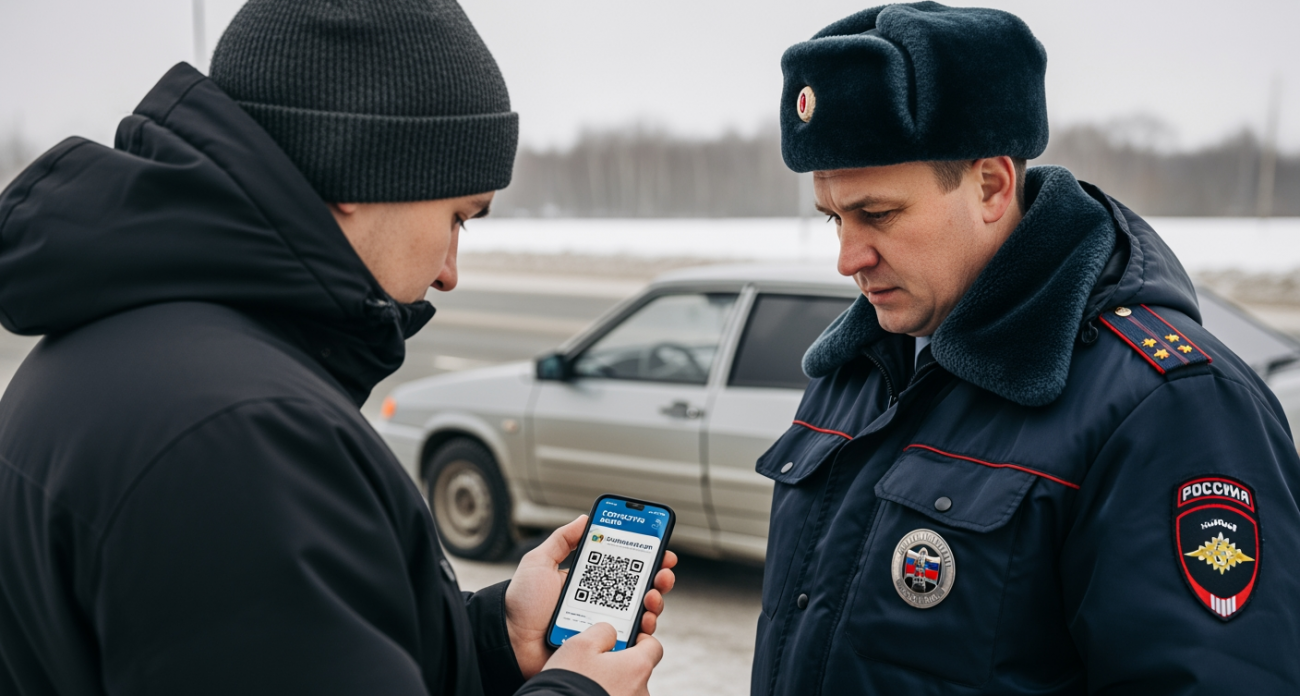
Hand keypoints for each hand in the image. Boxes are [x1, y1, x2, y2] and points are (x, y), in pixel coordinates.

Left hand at [504, 515, 677, 677]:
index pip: (624, 567)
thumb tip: (586, 518)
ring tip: (652, 595)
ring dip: (655, 601)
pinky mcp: (603, 646)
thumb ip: (562, 540)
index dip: (646, 558)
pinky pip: (632, 640)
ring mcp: (604, 624)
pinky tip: (645, 620)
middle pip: (640, 588)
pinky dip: (645, 630)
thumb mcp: (540, 562)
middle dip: (659, 577)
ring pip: (642, 613)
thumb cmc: (522, 603)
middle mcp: (601, 602)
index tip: (661, 549)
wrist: (510, 640)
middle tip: (662, 572)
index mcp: (589, 581)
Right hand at [542, 622, 661, 695]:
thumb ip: (602, 630)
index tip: (622, 639)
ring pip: (627, 687)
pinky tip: (586, 692)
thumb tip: (610, 633)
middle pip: (637, 668)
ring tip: (586, 679)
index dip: (639, 638)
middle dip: (621, 662)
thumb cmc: (570, 681)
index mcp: (637, 667)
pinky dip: (606, 694)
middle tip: (597, 659)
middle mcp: (641, 691)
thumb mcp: (581, 643)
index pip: (653, 646)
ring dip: (612, 681)